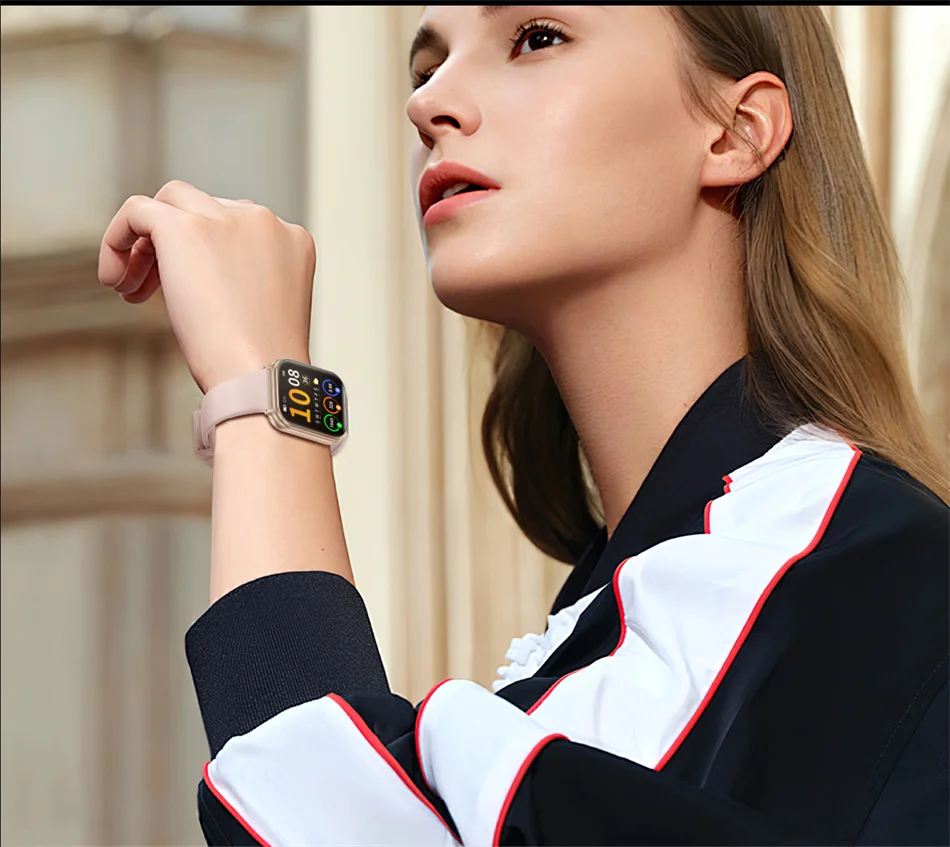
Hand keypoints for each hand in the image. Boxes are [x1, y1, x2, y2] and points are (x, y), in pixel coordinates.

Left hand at [98, 180, 314, 392]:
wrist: (259, 375)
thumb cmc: (262, 362)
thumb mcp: (264, 307)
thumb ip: (244, 277)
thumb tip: (199, 276)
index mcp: (291, 239)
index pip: (236, 225)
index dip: (205, 255)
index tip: (190, 294)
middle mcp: (263, 220)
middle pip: (204, 208)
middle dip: (175, 246)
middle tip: (153, 291)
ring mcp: (225, 219)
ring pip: (170, 200)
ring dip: (147, 242)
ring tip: (131, 288)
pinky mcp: (184, 228)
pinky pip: (136, 210)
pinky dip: (117, 240)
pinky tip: (114, 280)